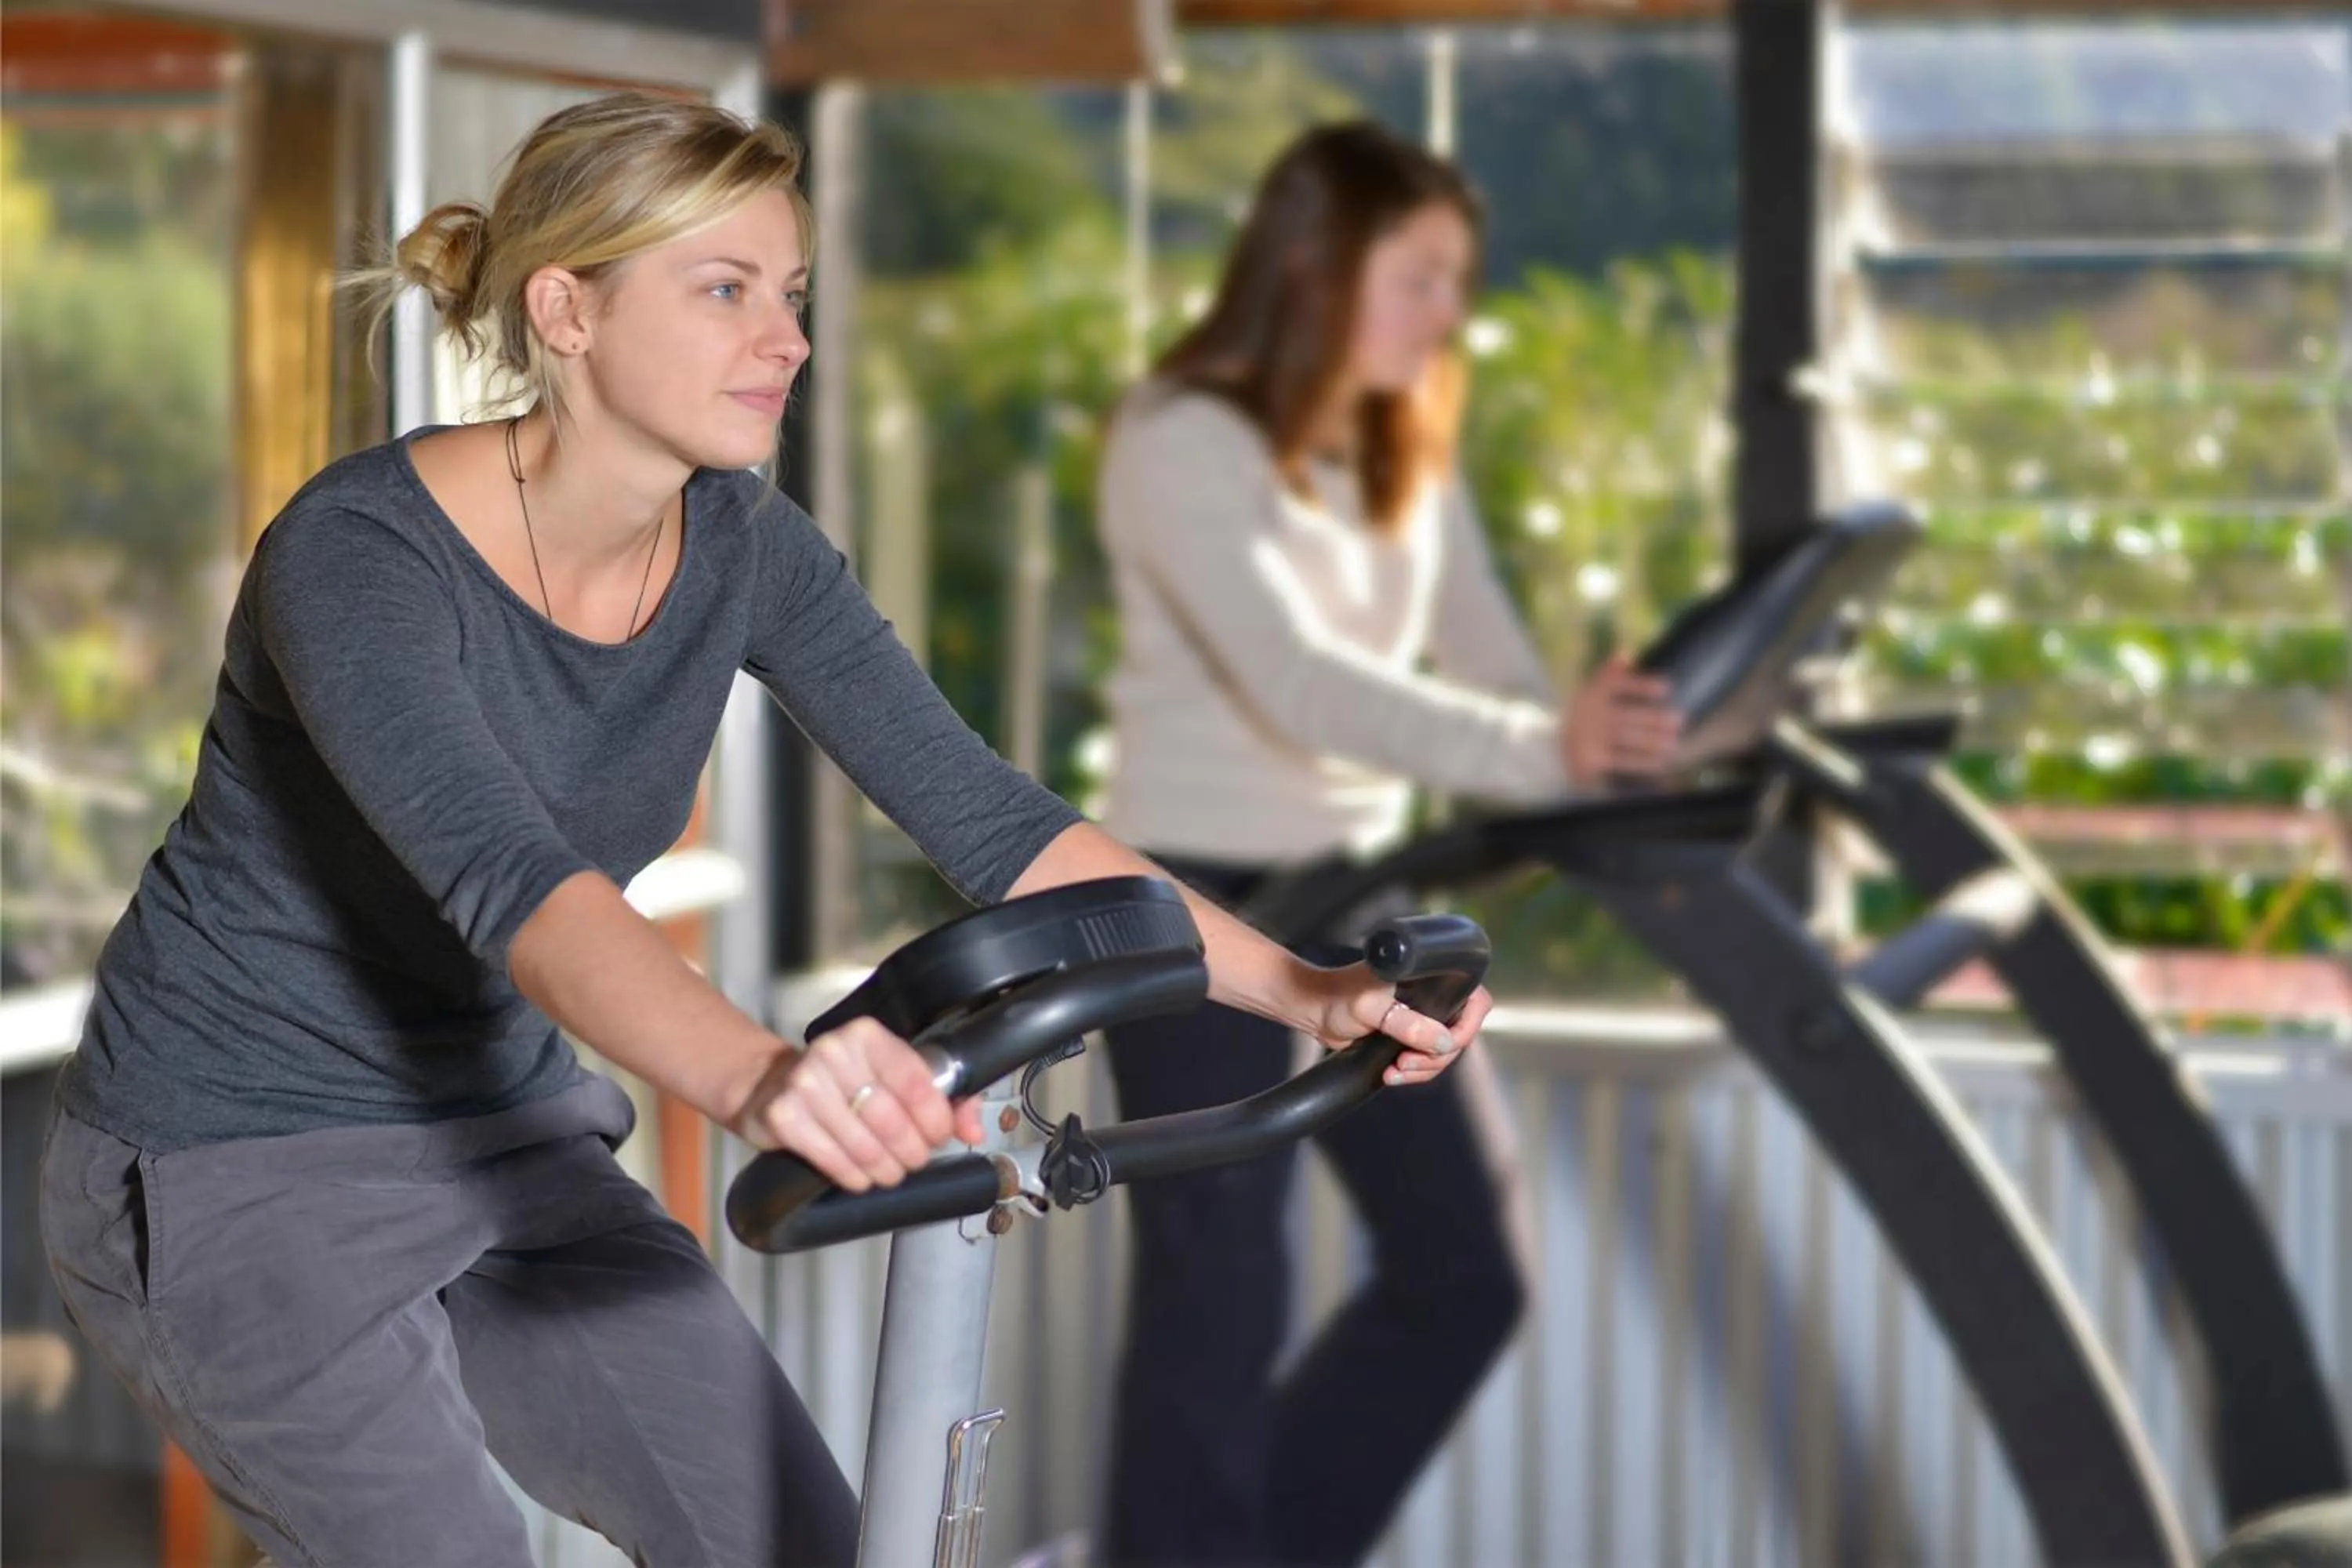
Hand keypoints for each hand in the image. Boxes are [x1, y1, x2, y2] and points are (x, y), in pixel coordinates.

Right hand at [728, 1019, 986, 1190]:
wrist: (768, 1084)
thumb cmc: (841, 1082)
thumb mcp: (890, 1075)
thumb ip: (942, 1097)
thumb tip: (974, 1129)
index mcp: (867, 1036)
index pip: (916, 1081)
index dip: (936, 1118)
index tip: (939, 1136)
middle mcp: (833, 1052)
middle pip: (891, 1119)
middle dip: (912, 1150)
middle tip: (914, 1160)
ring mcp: (804, 1084)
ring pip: (864, 1145)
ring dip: (885, 1169)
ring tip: (889, 1172)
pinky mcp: (782, 1116)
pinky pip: (832, 1159)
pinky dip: (854, 1176)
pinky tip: (860, 1176)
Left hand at [1298, 964, 1496, 1087]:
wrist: (1315, 1011)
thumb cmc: (1338, 996)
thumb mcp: (1372, 1009)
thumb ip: (1407, 1024)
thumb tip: (1444, 1042)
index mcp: (1431, 978)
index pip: (1474, 1001)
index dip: (1466, 1027)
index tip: (1443, 1045)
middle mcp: (1432, 997)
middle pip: (1458, 1036)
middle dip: (1435, 1057)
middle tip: (1406, 1062)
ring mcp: (1422, 1018)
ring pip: (1442, 1053)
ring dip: (1423, 1069)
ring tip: (1395, 1071)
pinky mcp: (1410, 1036)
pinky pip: (1425, 1061)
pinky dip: (1413, 1072)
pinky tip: (1392, 1073)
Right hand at [1562, 653, 1679, 786]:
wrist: (1553, 750)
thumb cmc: (1585, 717)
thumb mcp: (1591, 692)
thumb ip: (1610, 674)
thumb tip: (1627, 650)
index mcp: (1590, 693)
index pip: (1617, 685)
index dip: (1641, 686)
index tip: (1667, 688)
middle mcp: (1588, 714)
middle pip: (1625, 716)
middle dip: (1654, 719)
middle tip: (1679, 720)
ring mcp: (1588, 738)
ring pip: (1625, 738)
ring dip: (1652, 741)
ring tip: (1672, 742)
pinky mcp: (1590, 760)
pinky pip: (1621, 760)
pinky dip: (1642, 761)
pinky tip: (1659, 761)